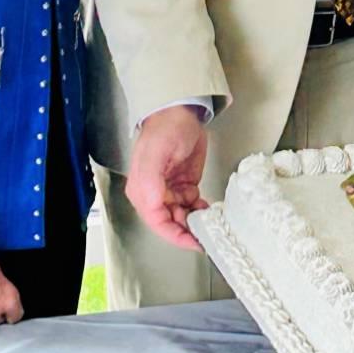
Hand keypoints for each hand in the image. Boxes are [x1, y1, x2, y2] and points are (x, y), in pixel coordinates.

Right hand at [128, 104, 209, 250]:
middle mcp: (155, 194)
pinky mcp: (184, 185)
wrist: (181, 110)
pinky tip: (208, 208)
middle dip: (188, 230)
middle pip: (171, 224)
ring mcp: (170, 190)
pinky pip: (192, 206)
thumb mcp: (156, 153)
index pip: (157, 223)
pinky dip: (200, 211)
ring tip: (211, 218)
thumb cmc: (166, 128)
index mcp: (143, 191)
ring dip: (196, 221)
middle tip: (208, 230)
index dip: (175, 236)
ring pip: (183, 217)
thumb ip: (151, 182)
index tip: (193, 242)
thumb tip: (155, 206)